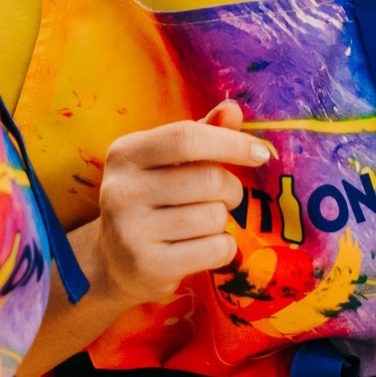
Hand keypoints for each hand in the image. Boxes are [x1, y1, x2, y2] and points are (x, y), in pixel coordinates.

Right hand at [83, 102, 271, 308]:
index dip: (231, 143)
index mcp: (125, 154)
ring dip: (222, 219)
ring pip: (214, 216)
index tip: (260, 154)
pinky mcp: (149, 266)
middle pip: (208, 179)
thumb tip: (233, 110)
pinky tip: (202, 247)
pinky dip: (223, 248)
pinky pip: (215, 249)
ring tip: (203, 223)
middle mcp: (121, 190)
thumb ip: (203, 133)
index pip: (186, 138)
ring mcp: (131, 231)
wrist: (115, 262)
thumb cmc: (152, 200)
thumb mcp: (168, 161)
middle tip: (225, 196)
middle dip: (231, 188)